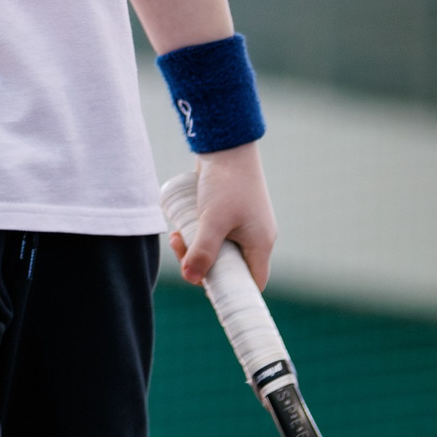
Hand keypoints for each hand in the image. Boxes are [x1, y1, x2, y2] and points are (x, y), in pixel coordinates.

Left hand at [168, 140, 275, 291]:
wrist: (226, 145)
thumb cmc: (226, 182)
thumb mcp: (212, 220)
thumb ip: (202, 251)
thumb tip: (192, 279)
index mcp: (260, 244)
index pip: (252, 283)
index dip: (231, 291)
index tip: (205, 286)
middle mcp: (256, 237)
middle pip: (231, 268)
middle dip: (203, 266)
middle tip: (182, 253)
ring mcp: (244, 225)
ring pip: (219, 251)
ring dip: (196, 249)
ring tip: (176, 237)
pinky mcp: (231, 214)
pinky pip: (215, 236)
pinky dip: (198, 236)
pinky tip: (180, 227)